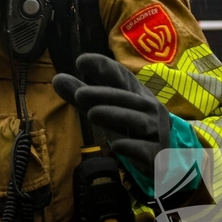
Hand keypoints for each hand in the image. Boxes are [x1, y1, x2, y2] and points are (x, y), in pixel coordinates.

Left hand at [52, 53, 172, 187]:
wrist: (164, 160)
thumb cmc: (129, 128)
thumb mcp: (105, 110)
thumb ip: (82, 97)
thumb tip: (57, 79)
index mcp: (136, 94)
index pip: (121, 76)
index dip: (104, 67)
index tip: (81, 61)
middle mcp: (149, 109)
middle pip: (129, 98)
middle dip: (104, 94)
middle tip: (79, 94)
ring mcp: (156, 132)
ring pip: (138, 121)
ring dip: (116, 115)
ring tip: (92, 114)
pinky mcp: (157, 155)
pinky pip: (146, 150)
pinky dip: (132, 147)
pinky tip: (116, 146)